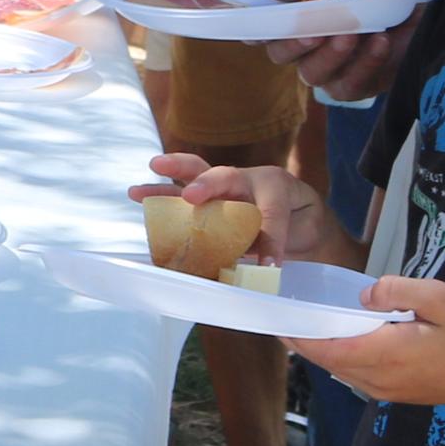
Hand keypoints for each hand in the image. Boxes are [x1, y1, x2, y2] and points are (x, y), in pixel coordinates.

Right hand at [134, 150, 325, 256]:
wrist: (300, 211)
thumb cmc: (302, 219)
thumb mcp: (305, 230)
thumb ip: (284, 242)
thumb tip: (262, 269)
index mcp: (275, 185)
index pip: (271, 212)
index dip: (271, 240)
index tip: (270, 267)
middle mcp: (245, 181)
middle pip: (224, 176)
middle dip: (207, 185)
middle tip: (191, 197)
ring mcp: (223, 188)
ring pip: (195, 177)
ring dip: (168, 182)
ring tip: (138, 187)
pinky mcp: (207, 199)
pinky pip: (183, 197)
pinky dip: (161, 198)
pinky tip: (140, 199)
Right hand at [257, 0, 428, 102]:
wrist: (431, 2)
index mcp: (298, 13)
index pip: (262, 27)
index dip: (252, 28)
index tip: (254, 26)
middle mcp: (308, 43)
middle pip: (280, 54)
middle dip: (294, 42)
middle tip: (314, 29)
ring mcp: (331, 67)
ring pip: (311, 73)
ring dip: (331, 54)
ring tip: (354, 33)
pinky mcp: (357, 85)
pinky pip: (345, 86)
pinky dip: (362, 64)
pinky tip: (377, 43)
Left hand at [293, 277, 444, 408]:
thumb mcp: (440, 298)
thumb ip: (399, 290)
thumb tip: (364, 293)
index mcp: (386, 354)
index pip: (328, 347)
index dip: (298, 335)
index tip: (275, 318)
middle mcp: (378, 378)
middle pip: (327, 359)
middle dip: (301, 339)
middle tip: (280, 313)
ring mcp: (384, 391)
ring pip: (339, 369)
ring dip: (318, 348)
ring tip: (301, 321)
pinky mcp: (391, 394)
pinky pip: (353, 374)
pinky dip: (338, 355)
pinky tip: (335, 336)